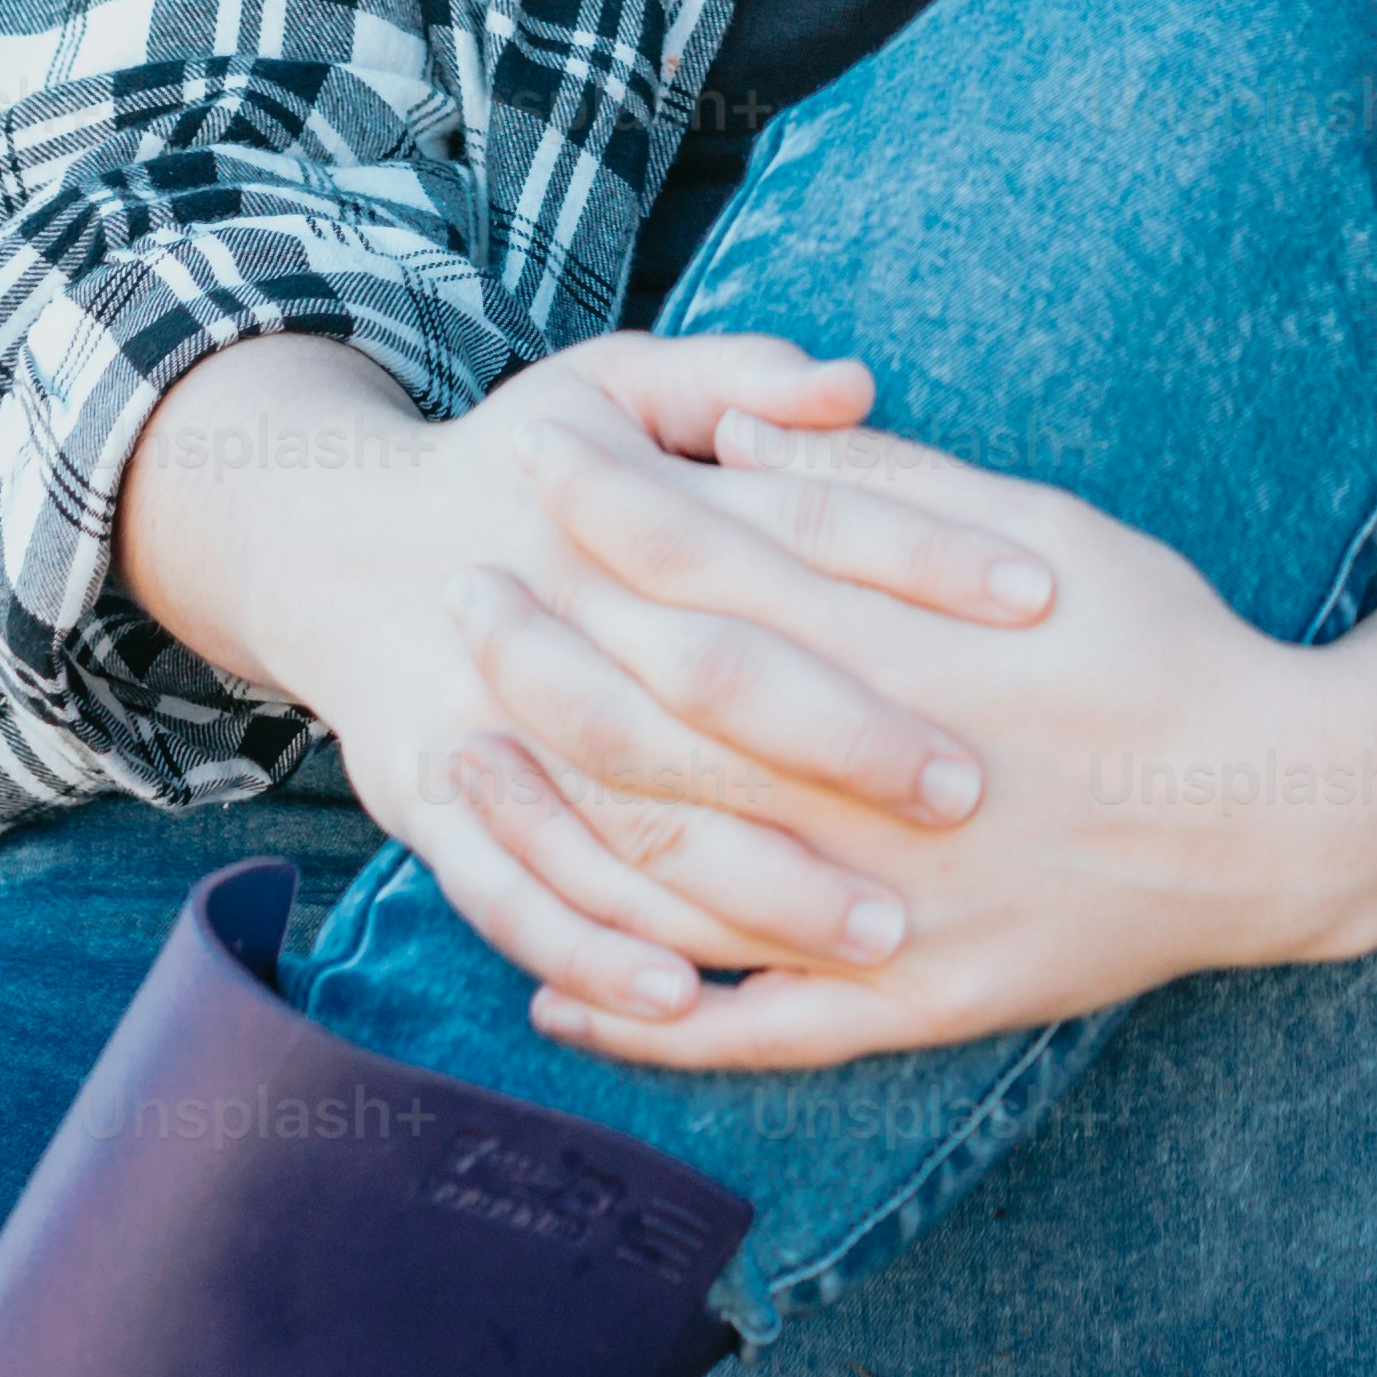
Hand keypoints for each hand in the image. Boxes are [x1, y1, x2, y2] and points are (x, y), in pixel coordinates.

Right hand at [116, 330, 1062, 1029]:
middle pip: (723, 680)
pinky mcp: (436, 810)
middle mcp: (555, 611)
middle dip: (850, 739)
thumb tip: (852, 381)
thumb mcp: (614, 384)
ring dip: (757, 884)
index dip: (918, 554)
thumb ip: (736, 376)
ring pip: (635, 820)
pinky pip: (518, 902)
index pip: (798, 523)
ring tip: (889, 934)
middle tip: (973, 788)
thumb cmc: (521, 464)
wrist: (339, 544)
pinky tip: (692, 999)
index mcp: (618, 502)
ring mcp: (487, 722)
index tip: (1037, 592)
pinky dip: (598, 955)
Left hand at [490, 417, 1376, 1075]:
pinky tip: (560, 999)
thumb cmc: (1163, 642)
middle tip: (458, 599)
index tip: (525, 464)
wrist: (1285, 810)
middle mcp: (868, 783)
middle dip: (541, 651)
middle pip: (656, 717)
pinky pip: (749, 1032)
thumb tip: (736, 439)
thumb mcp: (1037, 527)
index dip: (603, 512)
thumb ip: (875, 489)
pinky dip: (644, 1020)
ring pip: (672, 873)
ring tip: (463, 770)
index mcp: (899, 651)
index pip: (705, 568)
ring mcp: (882, 907)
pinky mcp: (910, 1001)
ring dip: (554, 823)